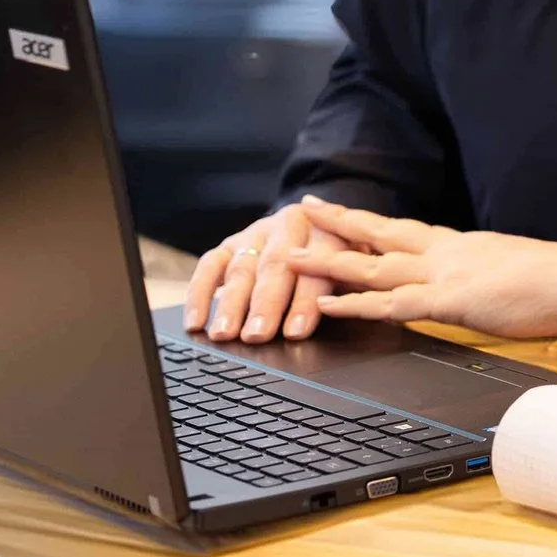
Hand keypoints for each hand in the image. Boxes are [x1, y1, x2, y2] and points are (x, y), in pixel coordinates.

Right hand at [185, 202, 357, 343]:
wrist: (322, 221)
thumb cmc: (344, 257)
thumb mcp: (360, 265)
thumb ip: (358, 284)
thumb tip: (356, 310)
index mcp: (329, 230)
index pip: (317, 266)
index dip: (306, 301)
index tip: (297, 332)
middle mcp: (290, 226)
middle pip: (276, 266)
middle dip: (265, 304)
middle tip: (257, 335)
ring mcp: (257, 233)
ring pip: (242, 267)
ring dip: (231, 304)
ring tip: (224, 335)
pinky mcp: (230, 242)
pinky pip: (210, 266)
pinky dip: (200, 294)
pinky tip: (196, 322)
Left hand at [284, 196, 556, 339]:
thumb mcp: (511, 268)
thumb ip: (485, 272)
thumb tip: (478, 280)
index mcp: (462, 246)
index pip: (406, 231)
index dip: (372, 224)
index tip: (345, 214)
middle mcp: (446, 252)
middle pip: (381, 234)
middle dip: (339, 223)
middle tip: (303, 210)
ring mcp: (445, 274)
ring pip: (373, 265)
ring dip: (328, 261)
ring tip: (290, 257)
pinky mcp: (451, 300)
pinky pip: (392, 303)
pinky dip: (356, 303)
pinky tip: (328, 305)